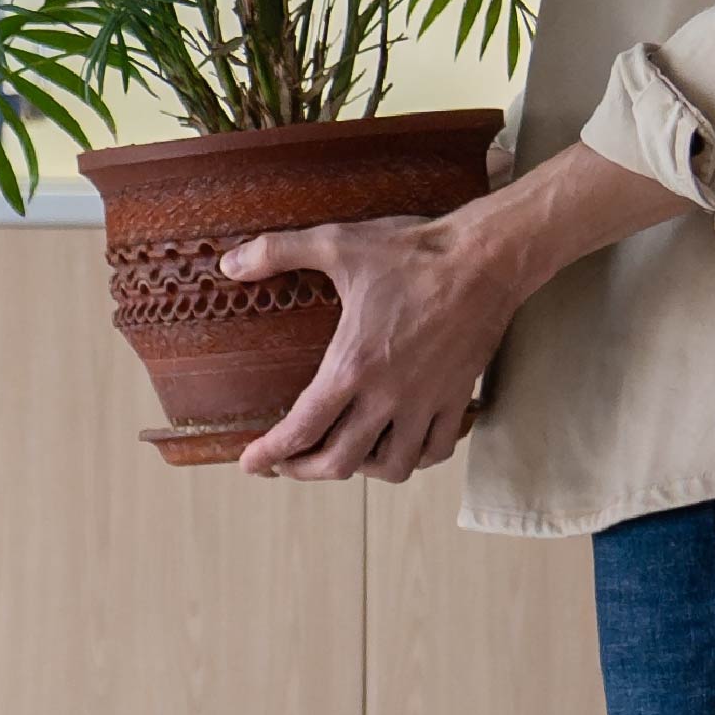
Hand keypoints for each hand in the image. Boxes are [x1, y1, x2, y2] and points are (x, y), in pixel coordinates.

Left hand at [221, 214, 522, 483]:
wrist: (486, 257)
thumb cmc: (412, 252)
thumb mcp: (337, 243)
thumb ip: (277, 251)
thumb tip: (228, 264)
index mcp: (352, 366)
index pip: (302, 429)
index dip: (270, 454)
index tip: (250, 464)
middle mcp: (388, 395)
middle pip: (340, 462)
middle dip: (304, 470)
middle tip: (287, 464)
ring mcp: (426, 401)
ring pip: (391, 467)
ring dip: (361, 469)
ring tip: (344, 455)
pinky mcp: (456, 398)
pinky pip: (436, 449)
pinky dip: (414, 457)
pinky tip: (399, 444)